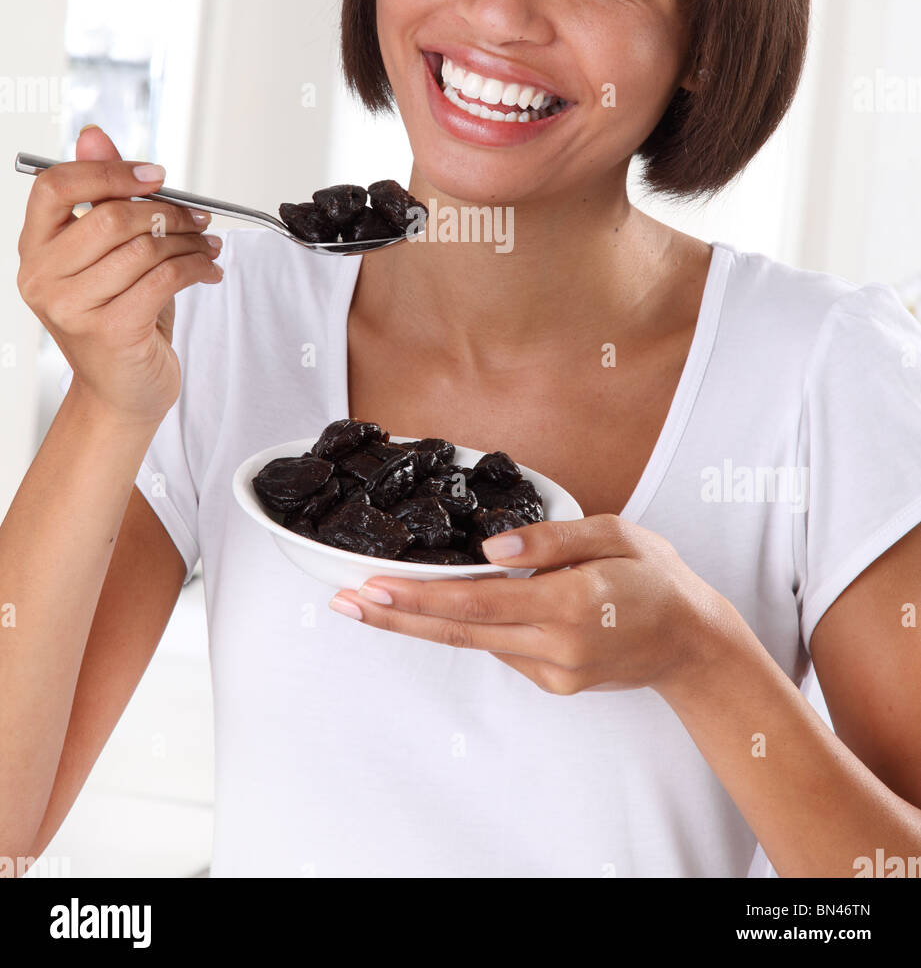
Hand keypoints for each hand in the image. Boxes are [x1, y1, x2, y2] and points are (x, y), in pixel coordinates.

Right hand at [16, 125, 223, 426]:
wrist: (122, 391)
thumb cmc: (118, 318)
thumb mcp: (108, 255)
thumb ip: (101, 196)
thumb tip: (93, 135)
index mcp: (35, 248)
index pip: (55, 186)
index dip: (108, 171)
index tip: (155, 176)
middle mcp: (43, 277)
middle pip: (110, 217)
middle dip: (168, 211)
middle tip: (200, 218)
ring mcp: (72, 307)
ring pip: (144, 248)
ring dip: (189, 242)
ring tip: (207, 247)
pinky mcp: (110, 330)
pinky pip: (164, 278)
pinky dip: (196, 269)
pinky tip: (208, 271)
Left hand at [328, 515, 730, 695]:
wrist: (693, 643)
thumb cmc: (656, 578)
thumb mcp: (616, 534)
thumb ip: (551, 539)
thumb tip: (491, 549)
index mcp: (569, 605)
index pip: (477, 602)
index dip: (420, 596)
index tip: (371, 586)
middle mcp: (554, 647)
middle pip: (459, 631)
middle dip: (396, 616)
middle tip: (341, 603)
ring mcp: (552, 672)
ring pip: (473, 642)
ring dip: (420, 622)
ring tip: (368, 602)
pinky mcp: (552, 683)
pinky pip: (501, 647)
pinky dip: (470, 626)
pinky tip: (447, 605)